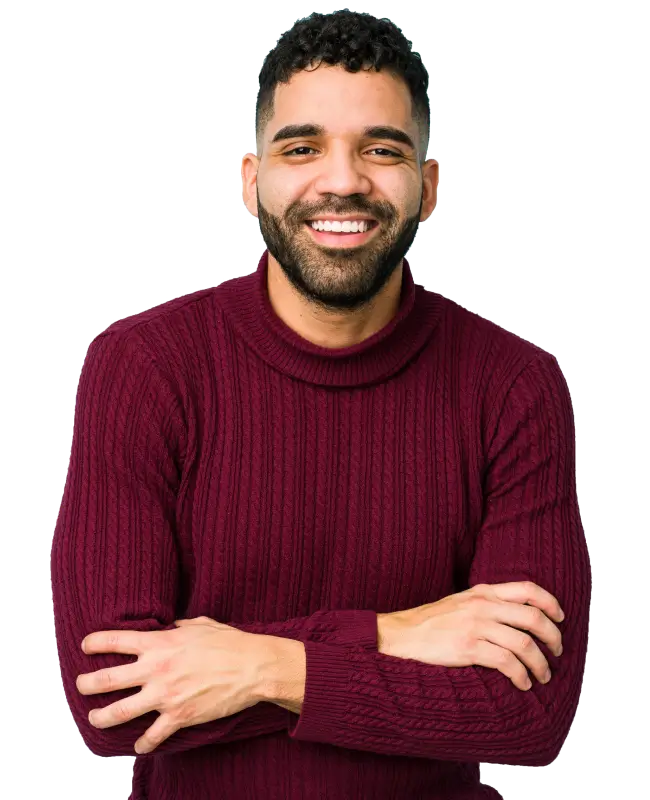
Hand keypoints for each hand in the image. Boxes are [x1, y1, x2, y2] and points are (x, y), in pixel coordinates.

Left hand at [76, 616, 277, 753]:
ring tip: (95, 717)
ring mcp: (166, 695)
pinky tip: (139, 745)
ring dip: (102, 716)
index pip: (116, 640)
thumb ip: (178, 627)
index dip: (94, 642)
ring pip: (120, 711)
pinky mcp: (180, 716)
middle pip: (108, 679)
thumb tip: (169, 629)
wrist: (254, 667)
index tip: (85, 646)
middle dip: (87, 683)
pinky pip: (153, 736)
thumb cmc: (230, 643)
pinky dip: (143, 743)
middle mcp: (157, 669)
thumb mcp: (200, 624)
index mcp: (161, 643)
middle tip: (81, 685)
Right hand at [377, 581, 564, 690]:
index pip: (528, 589)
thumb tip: (519, 616)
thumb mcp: (462, 601)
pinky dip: (521, 676)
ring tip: (542, 675)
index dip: (551, 603)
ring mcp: (475, 625)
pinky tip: (522, 683)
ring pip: (524, 643)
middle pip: (533, 617)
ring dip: (540, 664)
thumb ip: (488, 603)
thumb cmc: (432, 621)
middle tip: (557, 652)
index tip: (560, 618)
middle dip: (553, 637)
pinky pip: (506, 663)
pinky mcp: (468, 647)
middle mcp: (483, 605)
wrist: (401, 633)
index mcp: (483, 591)